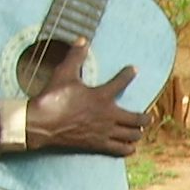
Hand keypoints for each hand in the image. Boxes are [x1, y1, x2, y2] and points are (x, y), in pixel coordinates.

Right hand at [25, 40, 146, 154]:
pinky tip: (130, 148)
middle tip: (148, 117)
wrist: (41, 124)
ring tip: (139, 131)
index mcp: (101, 96)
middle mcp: (108, 115)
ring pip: (131, 135)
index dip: (129, 74)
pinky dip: (127, 149)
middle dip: (145, 118)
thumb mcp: (64, 74)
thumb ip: (75, 57)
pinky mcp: (97, 144)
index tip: (134, 70)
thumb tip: (82, 39)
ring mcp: (104, 132)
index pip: (121, 82)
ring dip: (137, 133)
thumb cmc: (53, 98)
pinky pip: (119, 149)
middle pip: (137, 119)